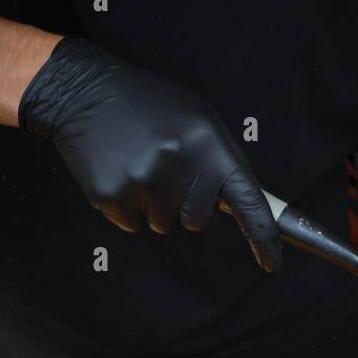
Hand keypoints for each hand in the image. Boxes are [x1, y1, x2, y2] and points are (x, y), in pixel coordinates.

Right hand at [18, 38, 280, 271]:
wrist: (84, 92)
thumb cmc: (147, 107)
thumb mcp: (197, 120)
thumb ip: (220, 161)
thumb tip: (242, 204)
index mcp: (208, 143)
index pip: (247, 200)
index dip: (263, 236)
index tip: (272, 264)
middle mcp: (181, 164)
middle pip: (196, 220)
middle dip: (182, 203)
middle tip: (161, 166)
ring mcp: (145, 181)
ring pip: (162, 224)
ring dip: (151, 204)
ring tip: (136, 163)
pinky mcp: (113, 195)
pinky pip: (132, 224)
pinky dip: (125, 206)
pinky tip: (117, 171)